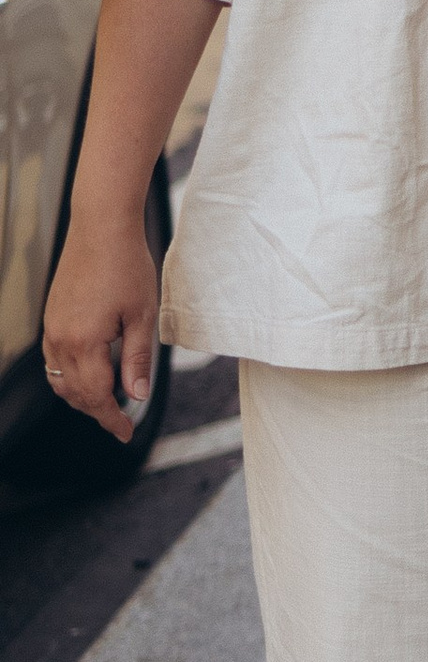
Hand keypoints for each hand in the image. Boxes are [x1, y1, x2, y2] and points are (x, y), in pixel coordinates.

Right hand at [40, 217, 161, 439]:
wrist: (101, 228)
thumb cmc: (126, 266)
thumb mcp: (142, 316)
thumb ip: (138, 360)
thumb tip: (138, 395)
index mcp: (83, 341)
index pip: (95, 396)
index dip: (111, 418)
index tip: (125, 432)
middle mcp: (59, 338)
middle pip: (74, 393)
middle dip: (98, 411)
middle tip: (122, 420)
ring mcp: (51, 327)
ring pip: (59, 379)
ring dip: (82, 396)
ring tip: (109, 401)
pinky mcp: (51, 317)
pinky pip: (54, 360)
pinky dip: (70, 376)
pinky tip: (92, 374)